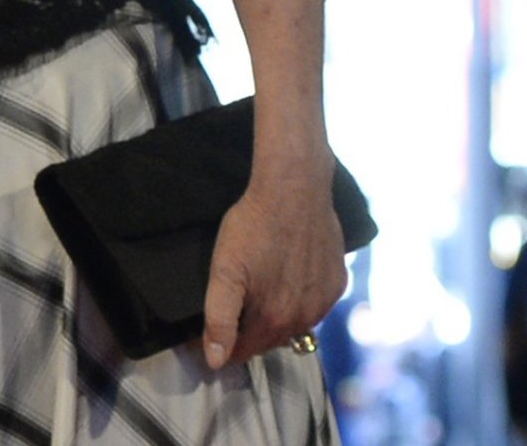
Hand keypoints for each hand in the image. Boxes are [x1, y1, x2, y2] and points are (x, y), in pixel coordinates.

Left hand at [202, 168, 346, 367]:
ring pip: (296, 323)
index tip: (211, 332)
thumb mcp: (225, 268)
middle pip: (270, 339)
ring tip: (262, 290)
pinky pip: (316, 302)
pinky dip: (302, 297)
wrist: (295, 189)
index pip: (244, 352)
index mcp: (274, 320)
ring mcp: (325, 301)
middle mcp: (305, 319)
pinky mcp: (338, 281)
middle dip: (251, 331)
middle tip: (236, 305)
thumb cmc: (254, 225)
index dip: (224, 346)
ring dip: (278, 315)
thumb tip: (216, 361)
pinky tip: (290, 276)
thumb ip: (220, 318)